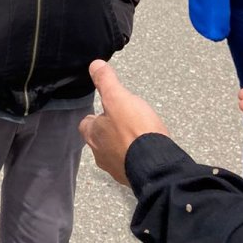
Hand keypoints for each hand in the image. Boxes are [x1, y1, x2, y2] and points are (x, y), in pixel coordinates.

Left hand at [79, 59, 169, 186]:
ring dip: (122, 146)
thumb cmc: (134, 130)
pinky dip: (135, 158)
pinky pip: (130, 165)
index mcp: (94, 135)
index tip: (105, 111)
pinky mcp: (132, 178)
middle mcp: (100, 154)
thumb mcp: (118, 98)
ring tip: (137, 137)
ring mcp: (116, 168)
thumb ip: (106, 81)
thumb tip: (95, 65)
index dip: (95, 117)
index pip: (86, 124)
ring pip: (114, 154)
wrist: (156, 165)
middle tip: (123, 123)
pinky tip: (147, 151)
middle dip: (109, 132)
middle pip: (99, 140)